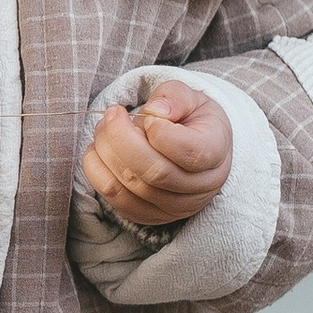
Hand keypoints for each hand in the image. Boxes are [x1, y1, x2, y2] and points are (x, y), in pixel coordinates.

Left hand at [82, 74, 232, 229]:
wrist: (192, 147)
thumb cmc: (190, 120)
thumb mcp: (190, 98)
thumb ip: (175, 97)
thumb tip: (154, 111)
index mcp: (215, 154)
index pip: (189, 152)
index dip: (159, 130)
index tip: (146, 113)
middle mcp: (200, 188)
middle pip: (155, 173)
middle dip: (121, 138)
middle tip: (112, 114)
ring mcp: (174, 207)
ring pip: (130, 186)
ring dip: (105, 153)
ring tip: (103, 128)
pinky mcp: (148, 216)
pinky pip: (114, 199)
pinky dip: (97, 171)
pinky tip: (98, 150)